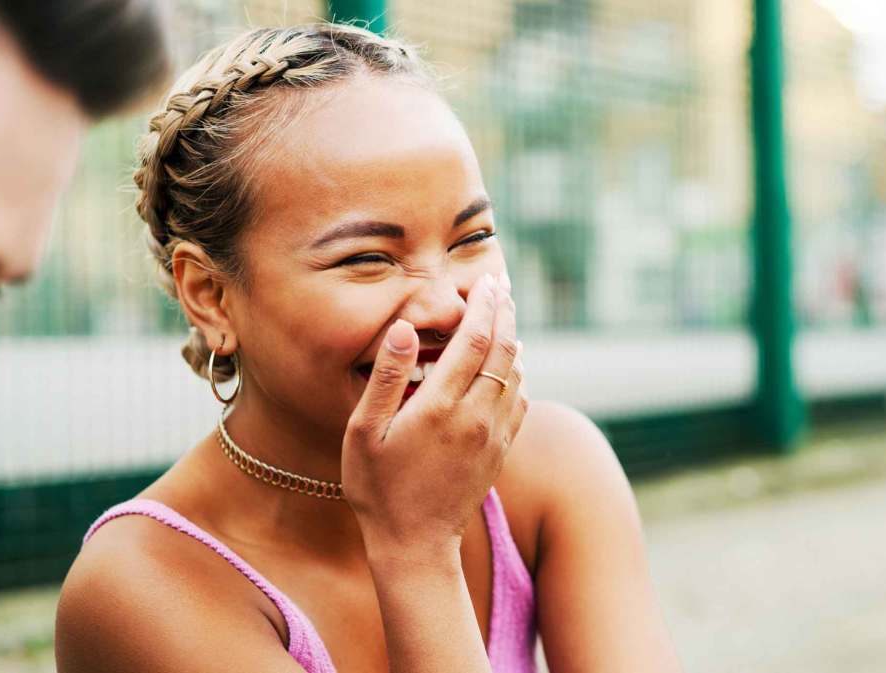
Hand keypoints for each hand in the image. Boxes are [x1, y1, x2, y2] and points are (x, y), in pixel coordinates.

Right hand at [341, 272, 527, 563]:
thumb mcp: (365, 432)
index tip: (486, 279)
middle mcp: (477, 416)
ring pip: (517, 373)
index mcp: (443, 406)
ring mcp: (494, 435)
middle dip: (504, 311)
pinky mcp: (501, 451)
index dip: (484, 305)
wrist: (416, 546)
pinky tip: (510, 364)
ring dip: (513, 339)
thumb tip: (408, 327)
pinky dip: (518, 373)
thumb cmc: (378, 488)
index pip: (476, 339)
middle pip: (504, 349)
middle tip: (500, 284)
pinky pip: (520, 400)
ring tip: (504, 314)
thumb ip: (389, 377)